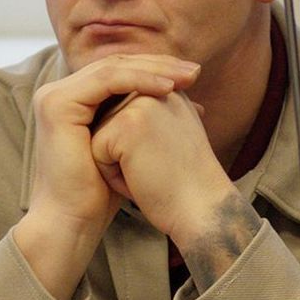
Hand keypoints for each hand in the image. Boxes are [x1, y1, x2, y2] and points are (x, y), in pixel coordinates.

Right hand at [13, 54, 198, 299]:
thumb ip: (153, 118)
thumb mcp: (135, 146)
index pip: (121, 71)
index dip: (157, 69)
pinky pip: (106, 81)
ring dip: (154, 70)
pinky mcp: (57, 104)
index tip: (193, 76)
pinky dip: (139, 80)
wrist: (73, 221)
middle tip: (195, 71)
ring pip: (113, 68)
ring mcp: (55, 96)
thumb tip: (198, 104)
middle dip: (159, 65)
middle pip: (118, 65)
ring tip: (187, 78)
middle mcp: (60, 93)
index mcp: (75, 99)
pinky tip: (167, 88)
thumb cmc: (103, 193)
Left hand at [90, 87, 245, 257]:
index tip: (168, 161)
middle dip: (124, 154)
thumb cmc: (185, 183)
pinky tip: (143, 179)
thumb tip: (125, 115)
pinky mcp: (126, 124)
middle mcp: (157, 89)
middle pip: (108, 123)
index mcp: (169, 90)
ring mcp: (141, 104)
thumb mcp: (175, 136)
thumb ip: (154, 117)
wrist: (203, 210)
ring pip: (99, 136)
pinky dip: (113, 175)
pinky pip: (96, 151)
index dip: (136, 149)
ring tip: (152, 171)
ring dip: (118, 164)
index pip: (124, 115)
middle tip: (161, 168)